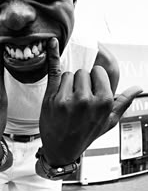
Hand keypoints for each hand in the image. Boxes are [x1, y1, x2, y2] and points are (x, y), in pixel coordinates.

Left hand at [40, 38, 141, 166]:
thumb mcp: (108, 121)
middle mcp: (86, 100)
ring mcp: (67, 99)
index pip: (97, 73)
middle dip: (80, 83)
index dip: (93, 81)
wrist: (61, 149)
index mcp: (103, 102)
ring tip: (67, 102)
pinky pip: (53, 70)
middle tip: (77, 101)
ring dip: (67, 84)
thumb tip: (138, 88)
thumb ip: (123, 102)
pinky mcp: (51, 97)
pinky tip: (52, 41)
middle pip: (82, 72)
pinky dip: (52, 54)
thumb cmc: (86, 133)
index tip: (90, 92)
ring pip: (68, 74)